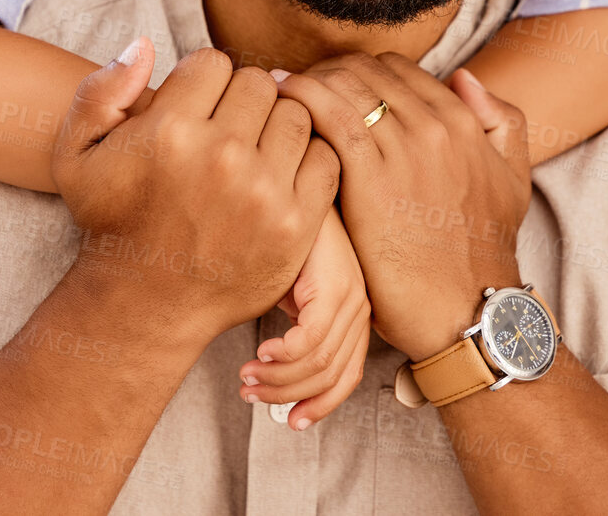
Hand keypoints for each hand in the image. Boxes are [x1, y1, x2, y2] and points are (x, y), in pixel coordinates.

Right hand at [51, 39, 341, 351]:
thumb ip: (100, 90)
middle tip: (226, 128)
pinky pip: (324, 157)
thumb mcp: (75, 154)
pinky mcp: (295, 224)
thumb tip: (145, 44)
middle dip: (242, 99)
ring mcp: (263, 192)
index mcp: (169, 130)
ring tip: (254, 149)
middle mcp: (220, 156)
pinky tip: (279, 173)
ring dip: (277, 125)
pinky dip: (307, 160)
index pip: (215, 61)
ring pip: (296, 114)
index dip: (204, 80)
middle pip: (258, 83)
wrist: (144, 302)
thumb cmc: (111, 219)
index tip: (195, 108)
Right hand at [236, 208, 370, 429]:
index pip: (345, 379)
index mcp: (354, 314)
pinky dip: (282, 356)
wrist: (289, 185)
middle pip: (329, 378)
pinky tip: (261, 353)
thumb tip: (274, 372)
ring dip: (276, 379)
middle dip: (286, 396)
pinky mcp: (334, 284)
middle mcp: (359, 307)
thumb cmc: (283, 234)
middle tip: (250, 394)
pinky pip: (309, 340)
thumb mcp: (291, 291)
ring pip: (317, 364)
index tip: (291, 422)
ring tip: (247, 377)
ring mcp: (350, 296)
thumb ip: (294, 328)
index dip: (319, 407)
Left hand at [274, 54, 530, 359]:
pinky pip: (328, 113)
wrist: (467, 310)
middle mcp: (434, 126)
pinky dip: (300, 95)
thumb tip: (463, 77)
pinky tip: (282, 97)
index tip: (332, 88)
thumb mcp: (513, 180)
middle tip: (298, 90)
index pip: (394, 67)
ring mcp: (403, 149)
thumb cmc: (482, 253)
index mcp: (462, 121)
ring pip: (344, 83)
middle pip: (364, 69)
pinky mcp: (370, 178)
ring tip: (282, 96)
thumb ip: (499, 122)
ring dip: (307, 80)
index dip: (357, 71)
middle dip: (326, 71)